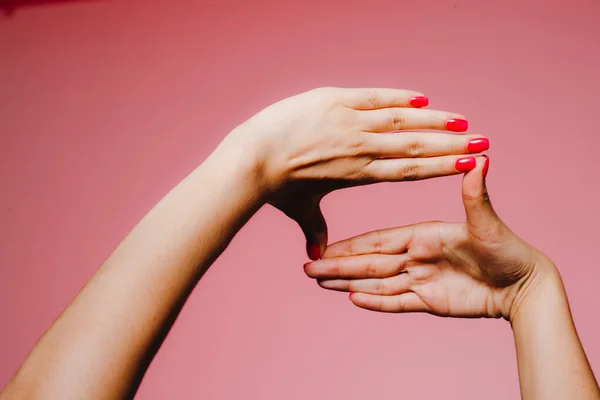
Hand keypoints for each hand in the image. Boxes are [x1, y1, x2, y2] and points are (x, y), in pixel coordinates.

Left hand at [230, 87, 489, 259]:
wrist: (252, 157)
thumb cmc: (276, 186)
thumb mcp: (300, 209)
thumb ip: (314, 230)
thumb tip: (314, 256)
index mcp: (360, 173)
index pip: (410, 170)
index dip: (441, 168)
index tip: (469, 165)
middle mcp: (362, 148)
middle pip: (416, 146)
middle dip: (452, 145)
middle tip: (482, 141)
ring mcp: (349, 122)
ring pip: (401, 120)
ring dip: (434, 121)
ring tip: (462, 121)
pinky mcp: (334, 100)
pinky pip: (374, 97)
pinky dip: (398, 98)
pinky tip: (423, 99)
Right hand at [304, 156, 555, 320]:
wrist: (524, 285)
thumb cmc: (507, 249)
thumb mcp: (486, 223)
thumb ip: (474, 195)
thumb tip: (478, 160)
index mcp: (422, 235)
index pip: (377, 241)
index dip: (349, 246)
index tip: (324, 248)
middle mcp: (416, 256)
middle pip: (369, 263)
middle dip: (338, 266)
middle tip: (309, 269)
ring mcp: (421, 280)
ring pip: (377, 282)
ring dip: (348, 283)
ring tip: (321, 283)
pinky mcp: (429, 301)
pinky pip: (396, 302)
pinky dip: (375, 302)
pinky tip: (352, 299)